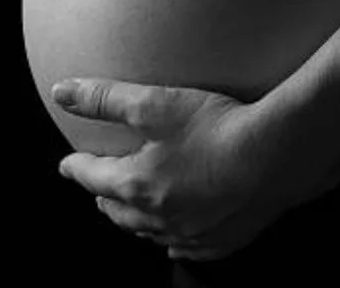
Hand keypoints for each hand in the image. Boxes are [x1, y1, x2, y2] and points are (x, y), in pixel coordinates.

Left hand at [51, 78, 297, 261]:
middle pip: (118, 211)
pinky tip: (176, 239)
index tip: (68, 164)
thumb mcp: (154, 103)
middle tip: (98, 189)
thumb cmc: (218, 128)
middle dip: (104, 197)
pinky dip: (175, 241)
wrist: (276, 154)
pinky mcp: (223, 238)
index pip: (92, 178)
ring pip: (150, 232)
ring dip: (135, 221)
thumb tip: (63, 92)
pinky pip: (188, 248)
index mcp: (137, 185)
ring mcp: (191, 232)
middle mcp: (159, 216)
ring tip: (131, 210)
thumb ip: (105, 98)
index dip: (77, 167)